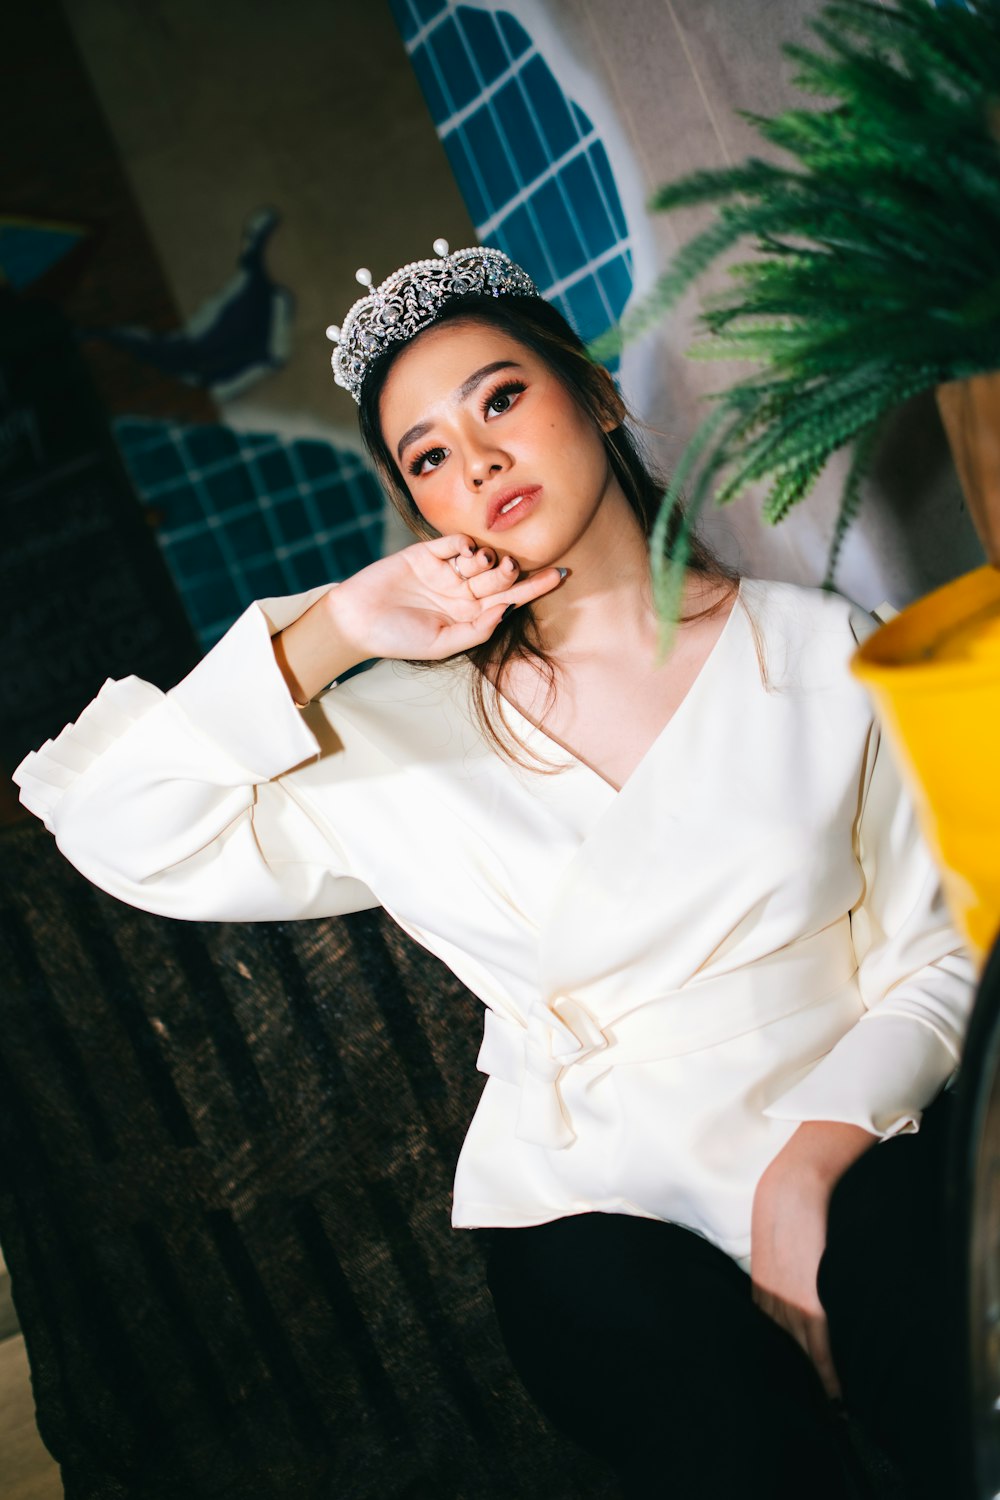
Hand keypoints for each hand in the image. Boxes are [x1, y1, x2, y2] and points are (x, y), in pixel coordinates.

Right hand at [331, 532, 565, 663]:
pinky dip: (464, 543)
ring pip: (482, 557)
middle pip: (500, 577)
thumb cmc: (398, 638)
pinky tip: (461, 552)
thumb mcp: (442, 643)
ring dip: (487, 559)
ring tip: (475, 565)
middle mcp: (462, 592)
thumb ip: (477, 630)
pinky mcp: (427, 553)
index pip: (510, 598)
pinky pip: (455, 541)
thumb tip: (507, 610)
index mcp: (470, 615)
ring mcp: (446, 571)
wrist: (356, 620)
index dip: (535, 587)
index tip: (561, 574)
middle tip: (505, 570)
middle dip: (508, 573)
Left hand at [750, 1120, 877, 1400]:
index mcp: (761, 1280)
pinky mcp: (811, 1297)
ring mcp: (791, 1299)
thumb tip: (792, 1264)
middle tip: (800, 1407)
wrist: (797, 1183)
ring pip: (799, 1350)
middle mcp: (771, 1296)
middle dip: (789, 1376)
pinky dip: (826, 1369)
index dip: (773, 1354)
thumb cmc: (787, 1200)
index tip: (779, 1380)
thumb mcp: (773, 1233)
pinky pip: (819, 1341)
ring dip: (811, 1381)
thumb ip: (779, 1255)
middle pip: (779, 1346)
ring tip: (826, 1410)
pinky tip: (835, 1392)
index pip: (764, 1327)